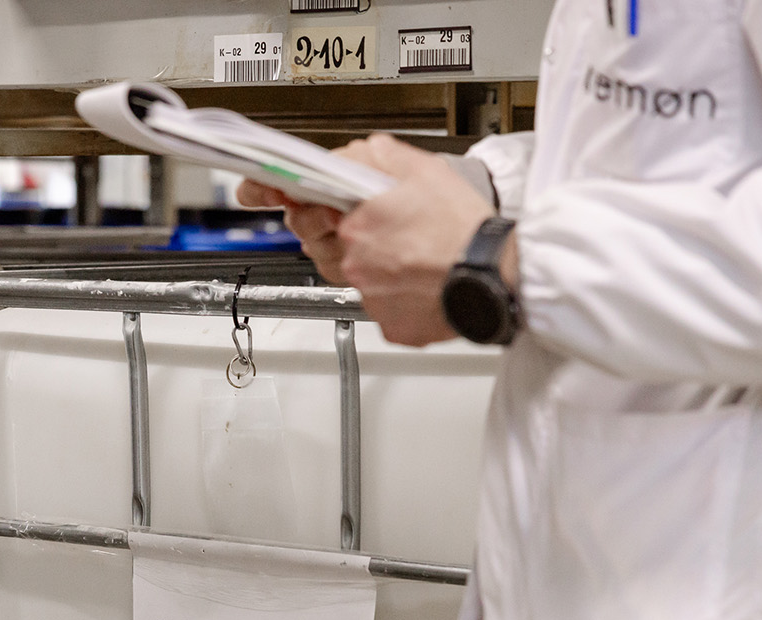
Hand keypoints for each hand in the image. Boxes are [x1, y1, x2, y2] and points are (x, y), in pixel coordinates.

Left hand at [240, 135, 501, 346]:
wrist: (496, 275)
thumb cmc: (464, 227)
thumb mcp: (423, 170)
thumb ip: (377, 156)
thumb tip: (353, 155)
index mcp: (357, 219)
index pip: (305, 206)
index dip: (292, 199)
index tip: (265, 192)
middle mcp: (356, 259)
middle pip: (327, 244)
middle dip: (342, 232)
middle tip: (378, 226)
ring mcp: (370, 293)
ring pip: (353, 275)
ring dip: (371, 263)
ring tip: (407, 252)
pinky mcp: (387, 322)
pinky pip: (378, 304)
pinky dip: (394, 293)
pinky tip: (416, 279)